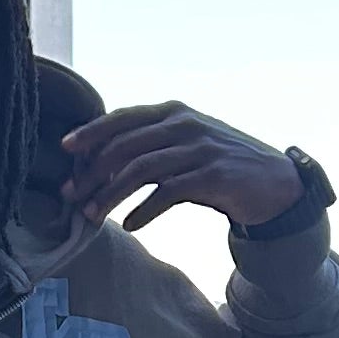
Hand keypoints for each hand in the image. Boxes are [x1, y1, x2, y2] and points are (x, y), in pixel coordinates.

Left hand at [57, 101, 305, 236]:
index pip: (123, 117)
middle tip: (70, 195)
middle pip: (125, 144)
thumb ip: (150, 146)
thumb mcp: (185, 146)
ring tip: (91, 216)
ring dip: (111, 194)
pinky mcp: (213, 176)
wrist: (274, 183)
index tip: (65, 149)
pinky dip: (145, 210)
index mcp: (173, 113)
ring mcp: (200, 149)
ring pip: (141, 169)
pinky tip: (130, 225)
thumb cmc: (220, 166)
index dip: (91, 132)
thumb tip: (99, 164)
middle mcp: (184, 124)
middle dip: (92, 172)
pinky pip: (169, 192)